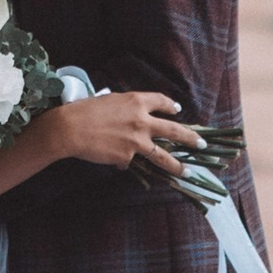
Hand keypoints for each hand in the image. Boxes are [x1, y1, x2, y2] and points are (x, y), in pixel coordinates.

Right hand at [48, 89, 201, 177]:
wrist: (70, 128)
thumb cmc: (84, 110)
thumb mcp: (109, 101)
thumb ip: (125, 108)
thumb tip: (133, 119)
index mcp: (136, 101)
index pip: (161, 102)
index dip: (170, 106)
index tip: (177, 110)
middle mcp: (142, 120)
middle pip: (174, 131)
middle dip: (191, 138)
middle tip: (202, 144)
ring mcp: (137, 141)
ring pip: (163, 156)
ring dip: (177, 166)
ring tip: (188, 172)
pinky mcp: (127, 156)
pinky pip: (130, 161)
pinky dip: (124, 160)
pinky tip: (112, 158)